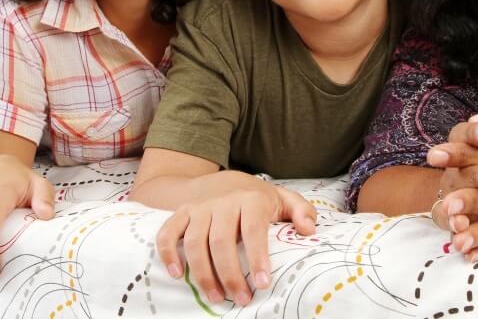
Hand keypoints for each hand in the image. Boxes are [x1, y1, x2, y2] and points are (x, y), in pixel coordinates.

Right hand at [156, 182, 315, 306]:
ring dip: (203, 274)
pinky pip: (169, 233)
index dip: (257, 257)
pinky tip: (177, 275)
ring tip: (216, 298)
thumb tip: (309, 230)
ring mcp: (199, 208)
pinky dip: (169, 254)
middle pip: (222, 242)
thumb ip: (301, 211)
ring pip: (196, 242)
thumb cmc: (255, 197)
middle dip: (230, 275)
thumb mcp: (282, 198)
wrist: (219, 179)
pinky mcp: (181, 213)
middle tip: (242, 299)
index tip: (262, 283)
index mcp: (250, 199)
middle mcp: (222, 202)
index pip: (253, 230)